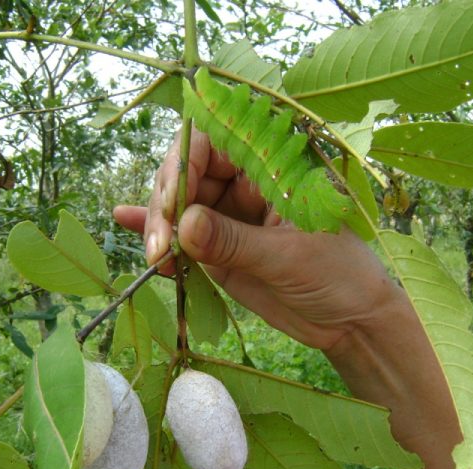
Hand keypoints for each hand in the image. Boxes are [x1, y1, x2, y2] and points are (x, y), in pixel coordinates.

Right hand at [113, 129, 403, 351]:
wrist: (350, 322)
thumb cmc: (338, 276)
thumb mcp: (288, 257)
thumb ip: (234, 241)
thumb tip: (182, 224)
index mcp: (272, 168)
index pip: (216, 142)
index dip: (185, 163)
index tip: (172, 204)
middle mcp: (246, 185)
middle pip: (187, 173)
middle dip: (165, 204)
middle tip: (159, 246)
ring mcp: (229, 217)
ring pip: (178, 206)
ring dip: (157, 225)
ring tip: (154, 257)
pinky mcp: (218, 249)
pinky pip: (182, 235)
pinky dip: (156, 230)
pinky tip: (122, 221)